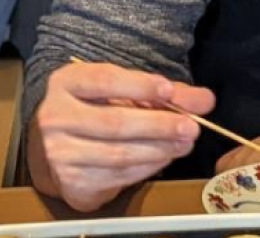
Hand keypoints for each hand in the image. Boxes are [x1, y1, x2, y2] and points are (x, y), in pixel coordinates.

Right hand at [30, 61, 214, 212]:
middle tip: (190, 127)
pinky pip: (117, 176)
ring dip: (158, 150)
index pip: (102, 80)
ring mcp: (60, 151)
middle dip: (157, 125)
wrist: (60, 149)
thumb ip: (163, 94)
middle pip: (113, 121)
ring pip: (118, 153)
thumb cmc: (97, 112)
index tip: (168, 90)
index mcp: (66, 83)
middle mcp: (56, 115)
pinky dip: (146, 168)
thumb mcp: (125, 93)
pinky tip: (163, 159)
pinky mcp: (72, 180)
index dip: (137, 85)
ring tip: (183, 144)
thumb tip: (204, 100)